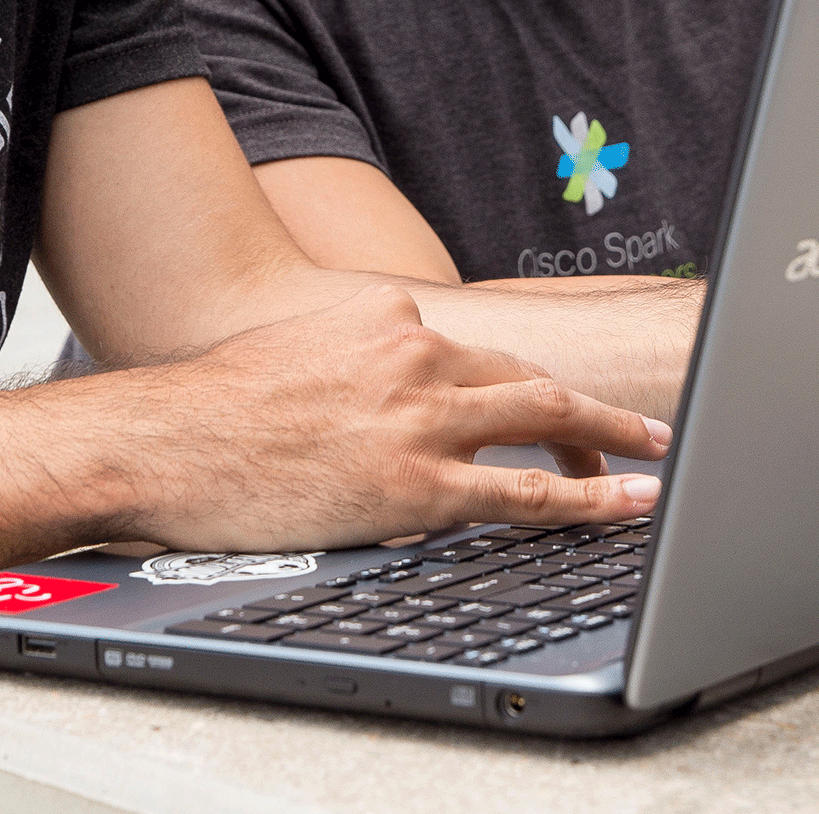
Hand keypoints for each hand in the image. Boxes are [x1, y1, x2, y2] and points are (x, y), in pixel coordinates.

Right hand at [125, 285, 668, 552]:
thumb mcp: (300, 347)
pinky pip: (524, 490)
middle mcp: (416, 353)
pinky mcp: (416, 482)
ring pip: (545, 417)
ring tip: (651, 453)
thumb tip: (390, 385)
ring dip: (609, 436)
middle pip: (528, 375)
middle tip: (636, 426)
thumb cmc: (219, 404)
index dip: (523, 383)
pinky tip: (627, 500)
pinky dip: (587, 497)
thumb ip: (360, 356)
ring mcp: (421, 416)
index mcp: (388, 317)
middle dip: (589, 406)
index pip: (479, 352)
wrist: (167, 440)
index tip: (549, 404)